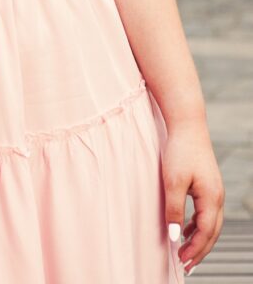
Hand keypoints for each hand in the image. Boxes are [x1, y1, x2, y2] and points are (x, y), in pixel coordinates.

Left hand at [162, 119, 224, 274]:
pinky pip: (207, 212)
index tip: (180, 262)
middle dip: (199, 251)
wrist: (188, 124)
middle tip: (185, 266)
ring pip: (211, 223)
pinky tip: (186, 229)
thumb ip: (174, 210)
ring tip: (185, 252)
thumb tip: (174, 237)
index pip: (205, 233)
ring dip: (199, 239)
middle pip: (212, 232)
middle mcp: (218, 196)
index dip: (194, 250)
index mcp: (212, 198)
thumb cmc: (179, 151)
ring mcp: (215, 190)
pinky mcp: (209, 184)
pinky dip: (198, 225)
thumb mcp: (172, 182)